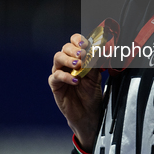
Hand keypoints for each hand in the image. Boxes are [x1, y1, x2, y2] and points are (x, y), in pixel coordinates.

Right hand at [48, 33, 103, 151]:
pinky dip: (65, 77)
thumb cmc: (91, 93)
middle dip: (74, 49)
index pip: (74, 42)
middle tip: (82, 54)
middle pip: (65, 48)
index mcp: (77, 58)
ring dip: (68, 59)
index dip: (78, 40)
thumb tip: (98, 49)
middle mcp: (67, 63)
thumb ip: (94, 63)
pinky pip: (56, 76)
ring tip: (78, 65)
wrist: (88, 113)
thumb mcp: (96, 77)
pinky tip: (75, 80)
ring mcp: (59, 72)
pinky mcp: (55, 85)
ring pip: (58, 58)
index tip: (86, 43)